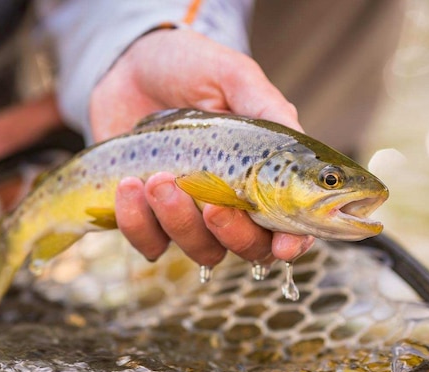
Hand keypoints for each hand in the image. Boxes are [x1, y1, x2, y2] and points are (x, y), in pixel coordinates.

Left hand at [90, 29, 313, 266]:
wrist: (130, 65)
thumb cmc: (191, 68)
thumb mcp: (233, 77)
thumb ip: (265, 106)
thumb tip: (300, 134)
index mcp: (264, 175)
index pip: (289, 223)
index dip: (292, 242)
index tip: (282, 246)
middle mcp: (231, 203)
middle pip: (247, 247)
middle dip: (230, 231)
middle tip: (209, 202)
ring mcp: (189, 215)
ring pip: (199, 249)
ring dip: (178, 221)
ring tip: (157, 178)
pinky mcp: (148, 218)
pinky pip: (150, 244)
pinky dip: (138, 222)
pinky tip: (128, 185)